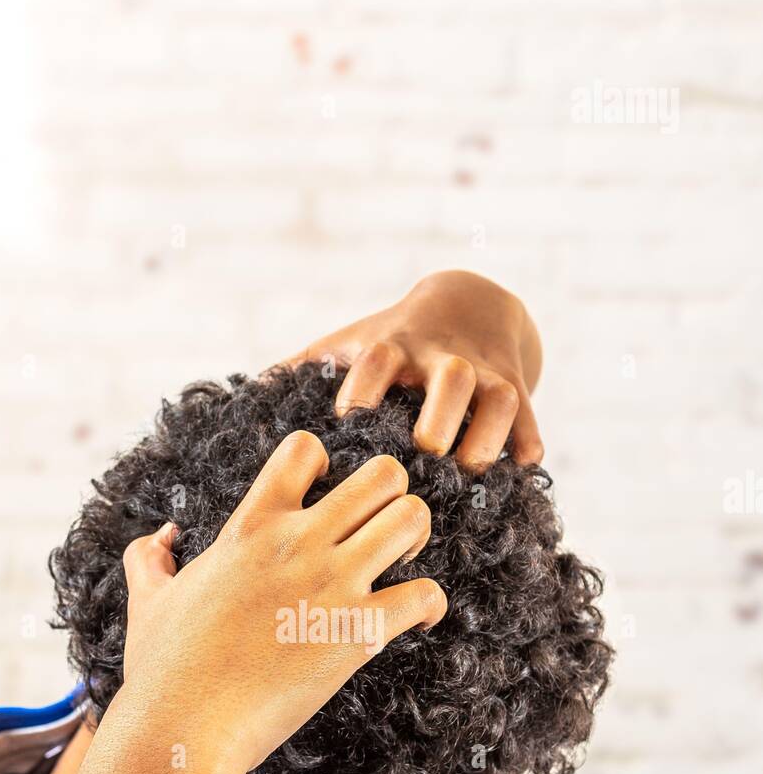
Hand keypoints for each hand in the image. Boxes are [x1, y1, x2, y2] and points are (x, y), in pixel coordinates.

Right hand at [120, 431, 445, 773]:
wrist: (183, 729)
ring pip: (413, 518)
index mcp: (250, 528)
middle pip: (383, 474)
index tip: (323, 501)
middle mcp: (297, 544)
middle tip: (380, 533)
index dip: (325, 465)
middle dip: (391, 497)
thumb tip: (160, 537)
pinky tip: (420, 621)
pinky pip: (426, 593)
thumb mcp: (147, 602)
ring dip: (416, 538)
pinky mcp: (358, 633)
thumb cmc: (163, 672)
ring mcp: (331, 585)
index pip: (305, 449)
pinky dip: (432, 605)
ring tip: (401, 567)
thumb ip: (149, 559)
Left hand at [287, 270, 543, 470]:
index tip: (348, 418)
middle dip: (441, 411)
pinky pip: (531, 418)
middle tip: (425, 446)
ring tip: (471, 468)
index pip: (378, 359)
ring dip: (488, 432)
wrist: (470, 305)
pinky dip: (529, 441)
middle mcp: (444, 359)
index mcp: (397, 347)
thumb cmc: (395, 339)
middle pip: (450, 376)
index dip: (364, 385)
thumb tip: (244, 393)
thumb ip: (305, 366)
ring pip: (500, 398)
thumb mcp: (352, 342)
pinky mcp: (519, 389)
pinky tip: (522, 468)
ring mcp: (487, 375)